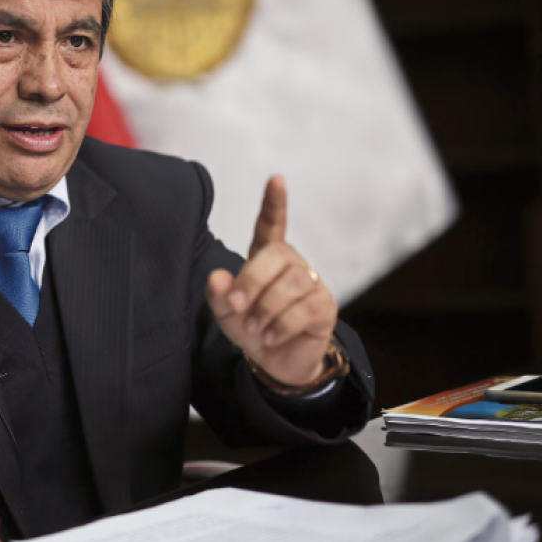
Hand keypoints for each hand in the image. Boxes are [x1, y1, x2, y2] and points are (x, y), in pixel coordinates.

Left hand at [204, 176, 336, 386]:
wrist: (275, 361)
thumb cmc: (252, 327)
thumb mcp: (227, 313)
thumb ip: (219, 295)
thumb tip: (216, 277)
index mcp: (266, 257)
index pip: (271, 225)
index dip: (274, 203)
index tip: (276, 180)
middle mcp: (292, 263)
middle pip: (277, 254)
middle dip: (252, 280)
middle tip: (237, 306)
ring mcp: (311, 283)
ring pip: (291, 284)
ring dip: (266, 308)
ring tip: (256, 328)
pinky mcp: (325, 307)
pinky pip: (304, 309)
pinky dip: (281, 325)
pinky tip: (271, 336)